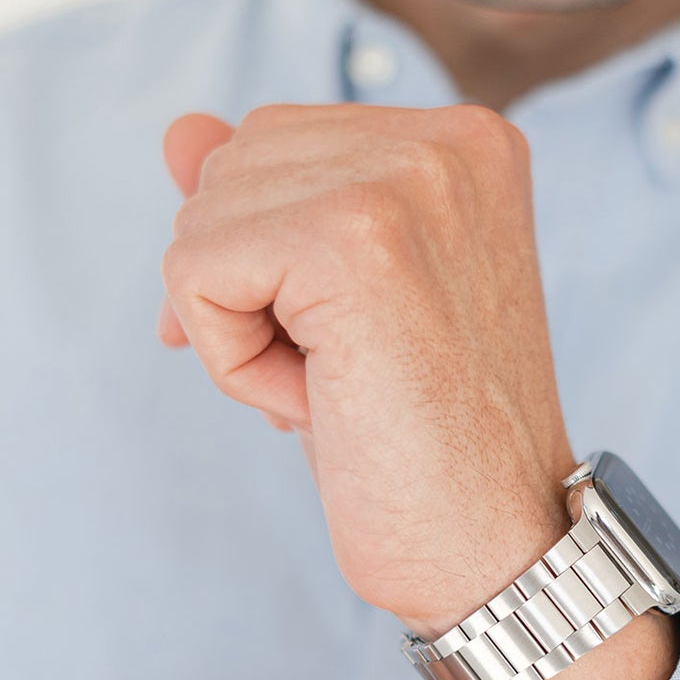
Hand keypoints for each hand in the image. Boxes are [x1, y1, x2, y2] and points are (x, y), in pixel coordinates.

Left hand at [159, 103, 575, 636]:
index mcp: (464, 145)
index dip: (267, 262)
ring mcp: (407, 180)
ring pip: (205, 219)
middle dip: (249, 290)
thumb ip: (269, 204)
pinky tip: (317, 405)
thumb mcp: (340, 306)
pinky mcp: (353, 237)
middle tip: (345, 378)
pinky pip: (196, 272)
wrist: (498, 550)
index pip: (277, 146)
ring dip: (242, 330)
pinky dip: (232, 363)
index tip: (336, 347)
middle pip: (232, 167)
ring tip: (341, 390)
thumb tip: (181, 129)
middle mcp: (447, 141)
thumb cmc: (426, 445)